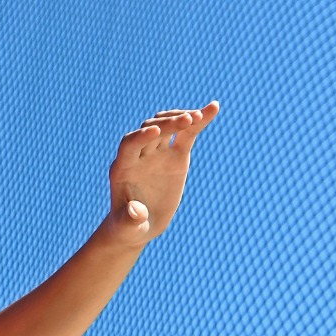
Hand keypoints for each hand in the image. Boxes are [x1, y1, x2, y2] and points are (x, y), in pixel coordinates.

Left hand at [103, 102, 219, 246]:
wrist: (139, 225)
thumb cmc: (128, 227)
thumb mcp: (128, 227)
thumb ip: (130, 218)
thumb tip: (136, 211)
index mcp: (123, 168)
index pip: (129, 144)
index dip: (141, 136)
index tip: (156, 130)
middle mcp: (139, 156)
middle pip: (150, 130)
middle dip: (167, 124)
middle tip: (188, 120)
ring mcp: (157, 153)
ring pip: (167, 126)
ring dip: (181, 118)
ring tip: (200, 115)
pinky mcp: (174, 156)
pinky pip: (186, 134)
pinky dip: (199, 121)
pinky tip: (213, 108)